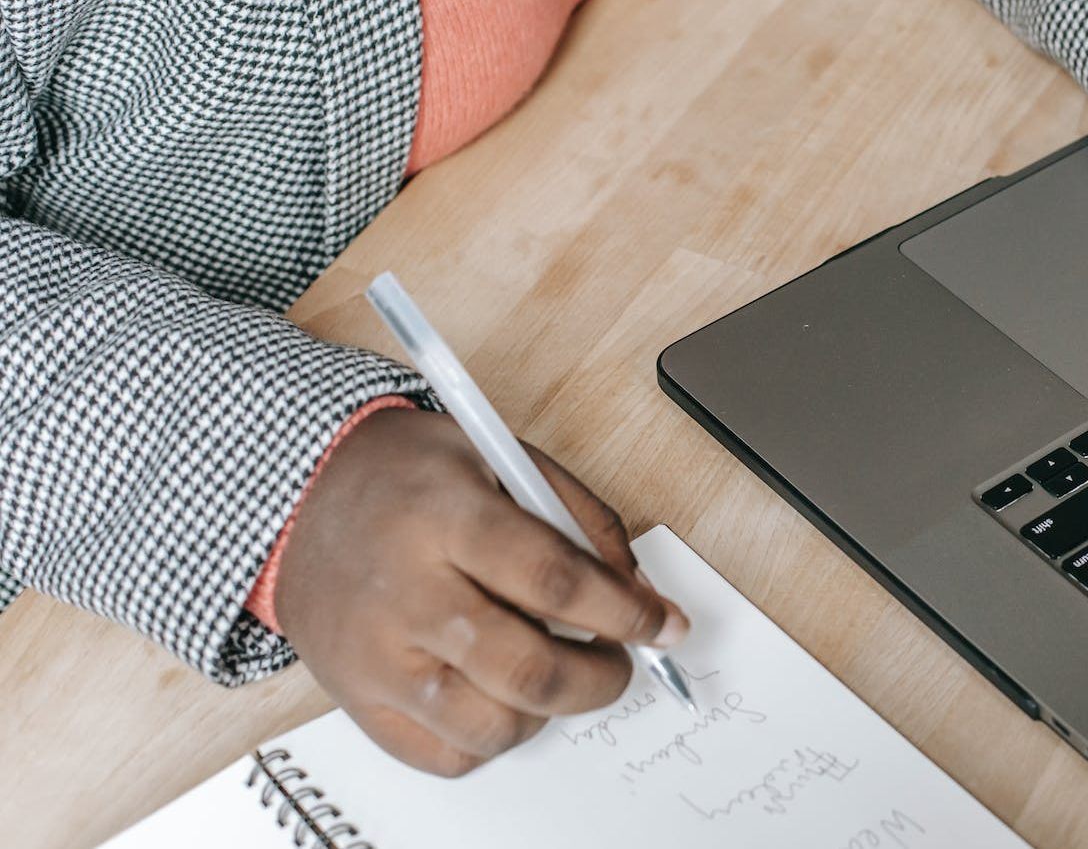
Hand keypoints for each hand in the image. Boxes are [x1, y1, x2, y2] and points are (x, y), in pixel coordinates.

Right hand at [274, 409, 687, 776]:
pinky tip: (500, 694)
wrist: (298, 499)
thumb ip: (580, 519)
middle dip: (599, 677)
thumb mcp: (505, 458)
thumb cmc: (412, 476)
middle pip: (525, 669)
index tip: (665, 625)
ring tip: (552, 671)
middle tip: (619, 662)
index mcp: (444, 517)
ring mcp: (374, 656)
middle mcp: (404, 593)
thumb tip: (637, 593)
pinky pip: (443, 754)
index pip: (553, 581)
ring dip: (546, 710)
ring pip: (489, 726)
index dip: (625, 612)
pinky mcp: (356, 699)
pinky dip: (492, 738)